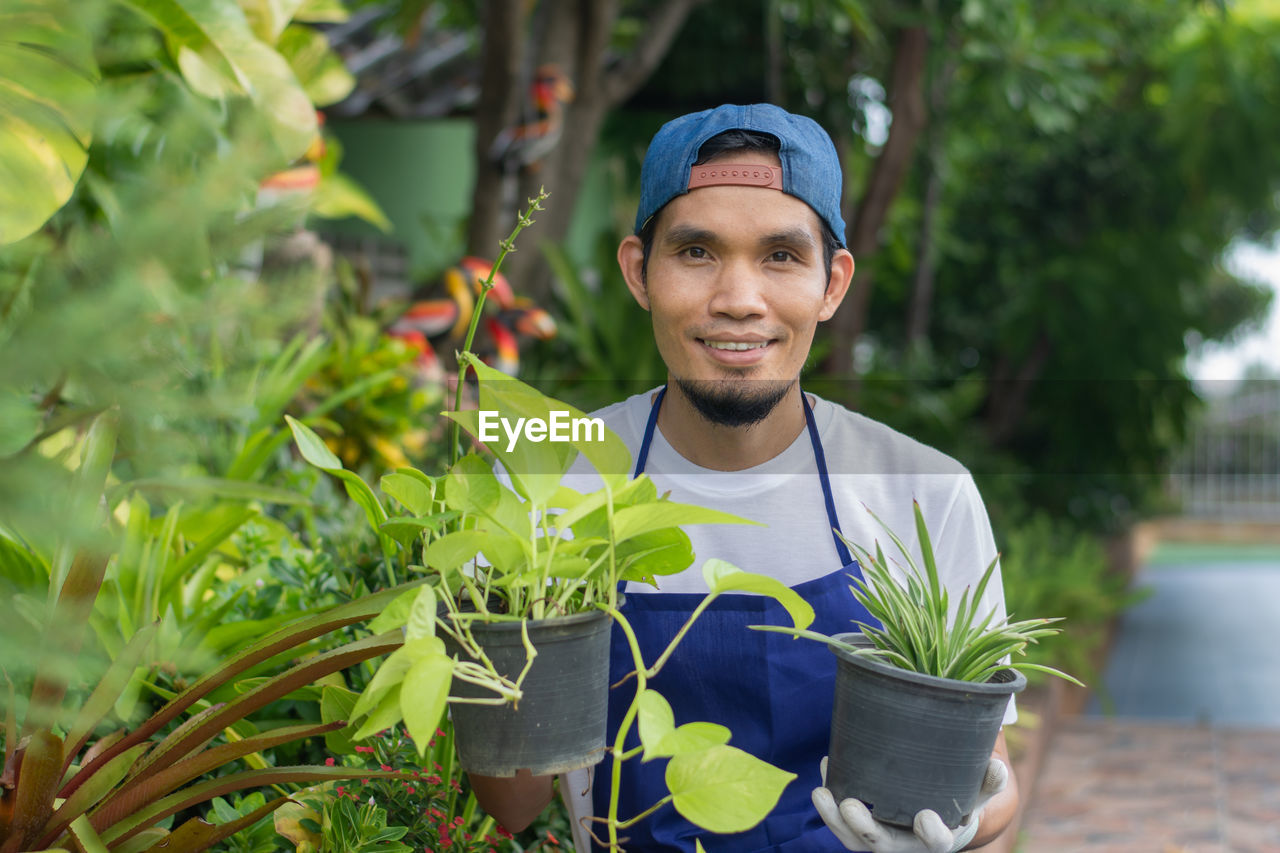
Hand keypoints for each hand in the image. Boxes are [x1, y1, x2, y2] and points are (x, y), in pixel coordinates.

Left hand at [812, 757, 1007, 852]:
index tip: (926, 816)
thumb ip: (988, 782)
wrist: (936, 814)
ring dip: (834, 820)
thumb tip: (997, 766)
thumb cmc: (958, 801)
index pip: (937, 843)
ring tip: (821, 794)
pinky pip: (841, 824)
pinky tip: (824, 772)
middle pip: (884, 845)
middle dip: (865, 828)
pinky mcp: (861, 831)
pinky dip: (830, 804)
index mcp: (940, 838)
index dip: (932, 833)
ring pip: (854, 840)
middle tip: (851, 805)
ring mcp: (882, 840)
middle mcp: (908, 845)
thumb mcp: (977, 793)